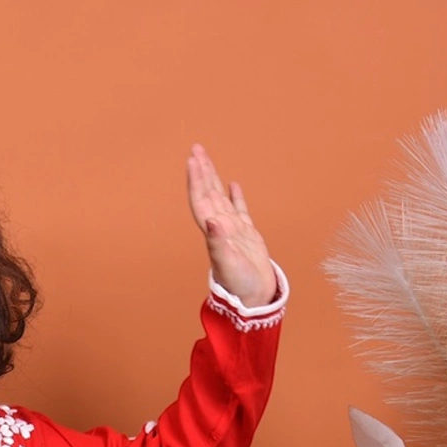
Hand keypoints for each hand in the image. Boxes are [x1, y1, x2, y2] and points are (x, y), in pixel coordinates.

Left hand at [186, 144, 276, 306]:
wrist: (253, 299)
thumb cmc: (240, 285)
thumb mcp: (228, 264)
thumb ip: (218, 243)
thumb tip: (212, 221)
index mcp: (213, 232)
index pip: (201, 200)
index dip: (197, 180)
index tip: (193, 159)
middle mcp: (220, 228)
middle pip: (208, 193)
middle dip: (202, 171)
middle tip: (196, 148)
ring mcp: (233, 230)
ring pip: (220, 197)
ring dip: (213, 178)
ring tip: (207, 159)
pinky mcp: (246, 235)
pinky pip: (239, 209)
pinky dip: (235, 195)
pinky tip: (232, 184)